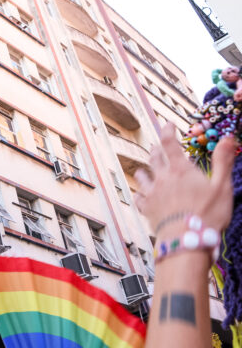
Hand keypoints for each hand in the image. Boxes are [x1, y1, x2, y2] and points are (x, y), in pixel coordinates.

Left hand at [135, 123, 236, 238]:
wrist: (186, 240)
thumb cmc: (207, 214)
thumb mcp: (221, 186)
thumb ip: (222, 161)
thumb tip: (227, 137)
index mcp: (180, 170)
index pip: (169, 143)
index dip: (167, 131)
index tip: (168, 124)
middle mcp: (162, 178)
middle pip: (154, 158)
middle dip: (156, 150)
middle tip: (157, 147)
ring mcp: (152, 193)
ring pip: (142, 175)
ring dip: (145, 171)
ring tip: (146, 170)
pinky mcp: (146, 208)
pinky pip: (138, 197)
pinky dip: (140, 194)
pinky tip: (141, 195)